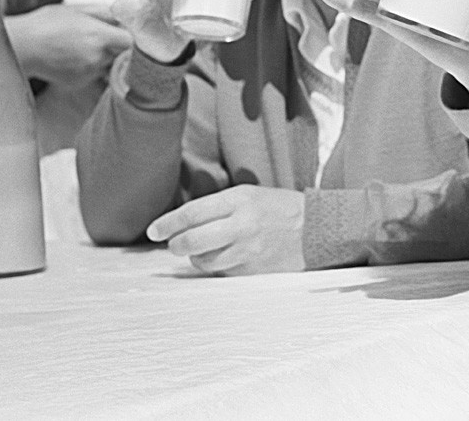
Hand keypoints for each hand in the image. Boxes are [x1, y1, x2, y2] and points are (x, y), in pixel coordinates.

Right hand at [6, 4, 131, 89]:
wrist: (20, 47)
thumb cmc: (46, 23)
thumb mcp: (77, 9)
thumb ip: (105, 12)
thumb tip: (125, 14)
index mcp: (98, 36)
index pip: (131, 42)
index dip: (131, 36)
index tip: (126, 30)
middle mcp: (96, 57)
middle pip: (122, 54)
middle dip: (118, 45)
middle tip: (104, 34)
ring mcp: (87, 73)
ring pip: (108, 63)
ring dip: (104, 55)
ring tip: (83, 43)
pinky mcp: (79, 83)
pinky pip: (94, 72)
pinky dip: (90, 65)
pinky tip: (74, 55)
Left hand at [147, 185, 304, 274]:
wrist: (315, 228)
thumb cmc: (276, 208)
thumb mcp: (248, 195)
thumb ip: (217, 207)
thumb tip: (182, 223)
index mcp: (239, 200)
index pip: (193, 213)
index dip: (168, 223)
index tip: (153, 231)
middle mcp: (242, 225)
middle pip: (194, 241)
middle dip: (176, 245)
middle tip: (172, 245)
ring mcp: (249, 250)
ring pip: (205, 261)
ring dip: (195, 259)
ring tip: (200, 251)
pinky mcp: (254, 271)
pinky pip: (224, 273)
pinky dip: (217, 267)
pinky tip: (224, 258)